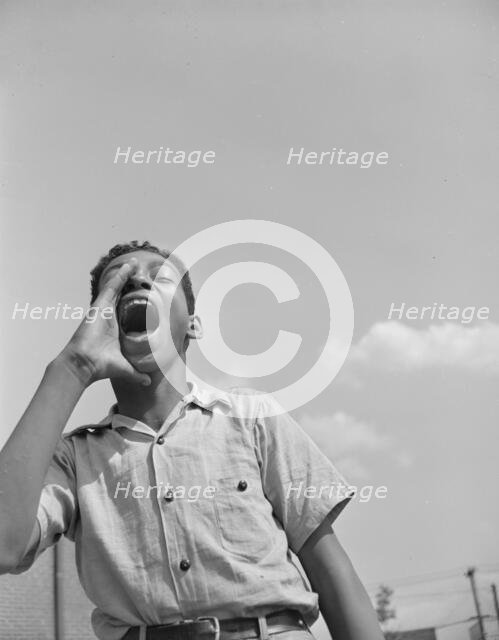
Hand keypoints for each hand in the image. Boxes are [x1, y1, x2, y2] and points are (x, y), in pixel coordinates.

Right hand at [59, 258, 150, 386]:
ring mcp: (104, 310)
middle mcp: (109, 316)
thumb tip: (148, 381)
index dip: (134, 300)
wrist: (85, 365)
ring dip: (125, 274)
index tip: (144, 293)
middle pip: (121, 295)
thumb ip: (136, 373)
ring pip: (116, 288)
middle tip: (139, 271)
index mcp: (116, 327)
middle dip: (129, 283)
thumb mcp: (125, 368)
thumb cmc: (101, 366)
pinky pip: (112, 287)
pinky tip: (128, 267)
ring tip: (134, 262)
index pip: (127, 309)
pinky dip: (120, 276)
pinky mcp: (100, 306)